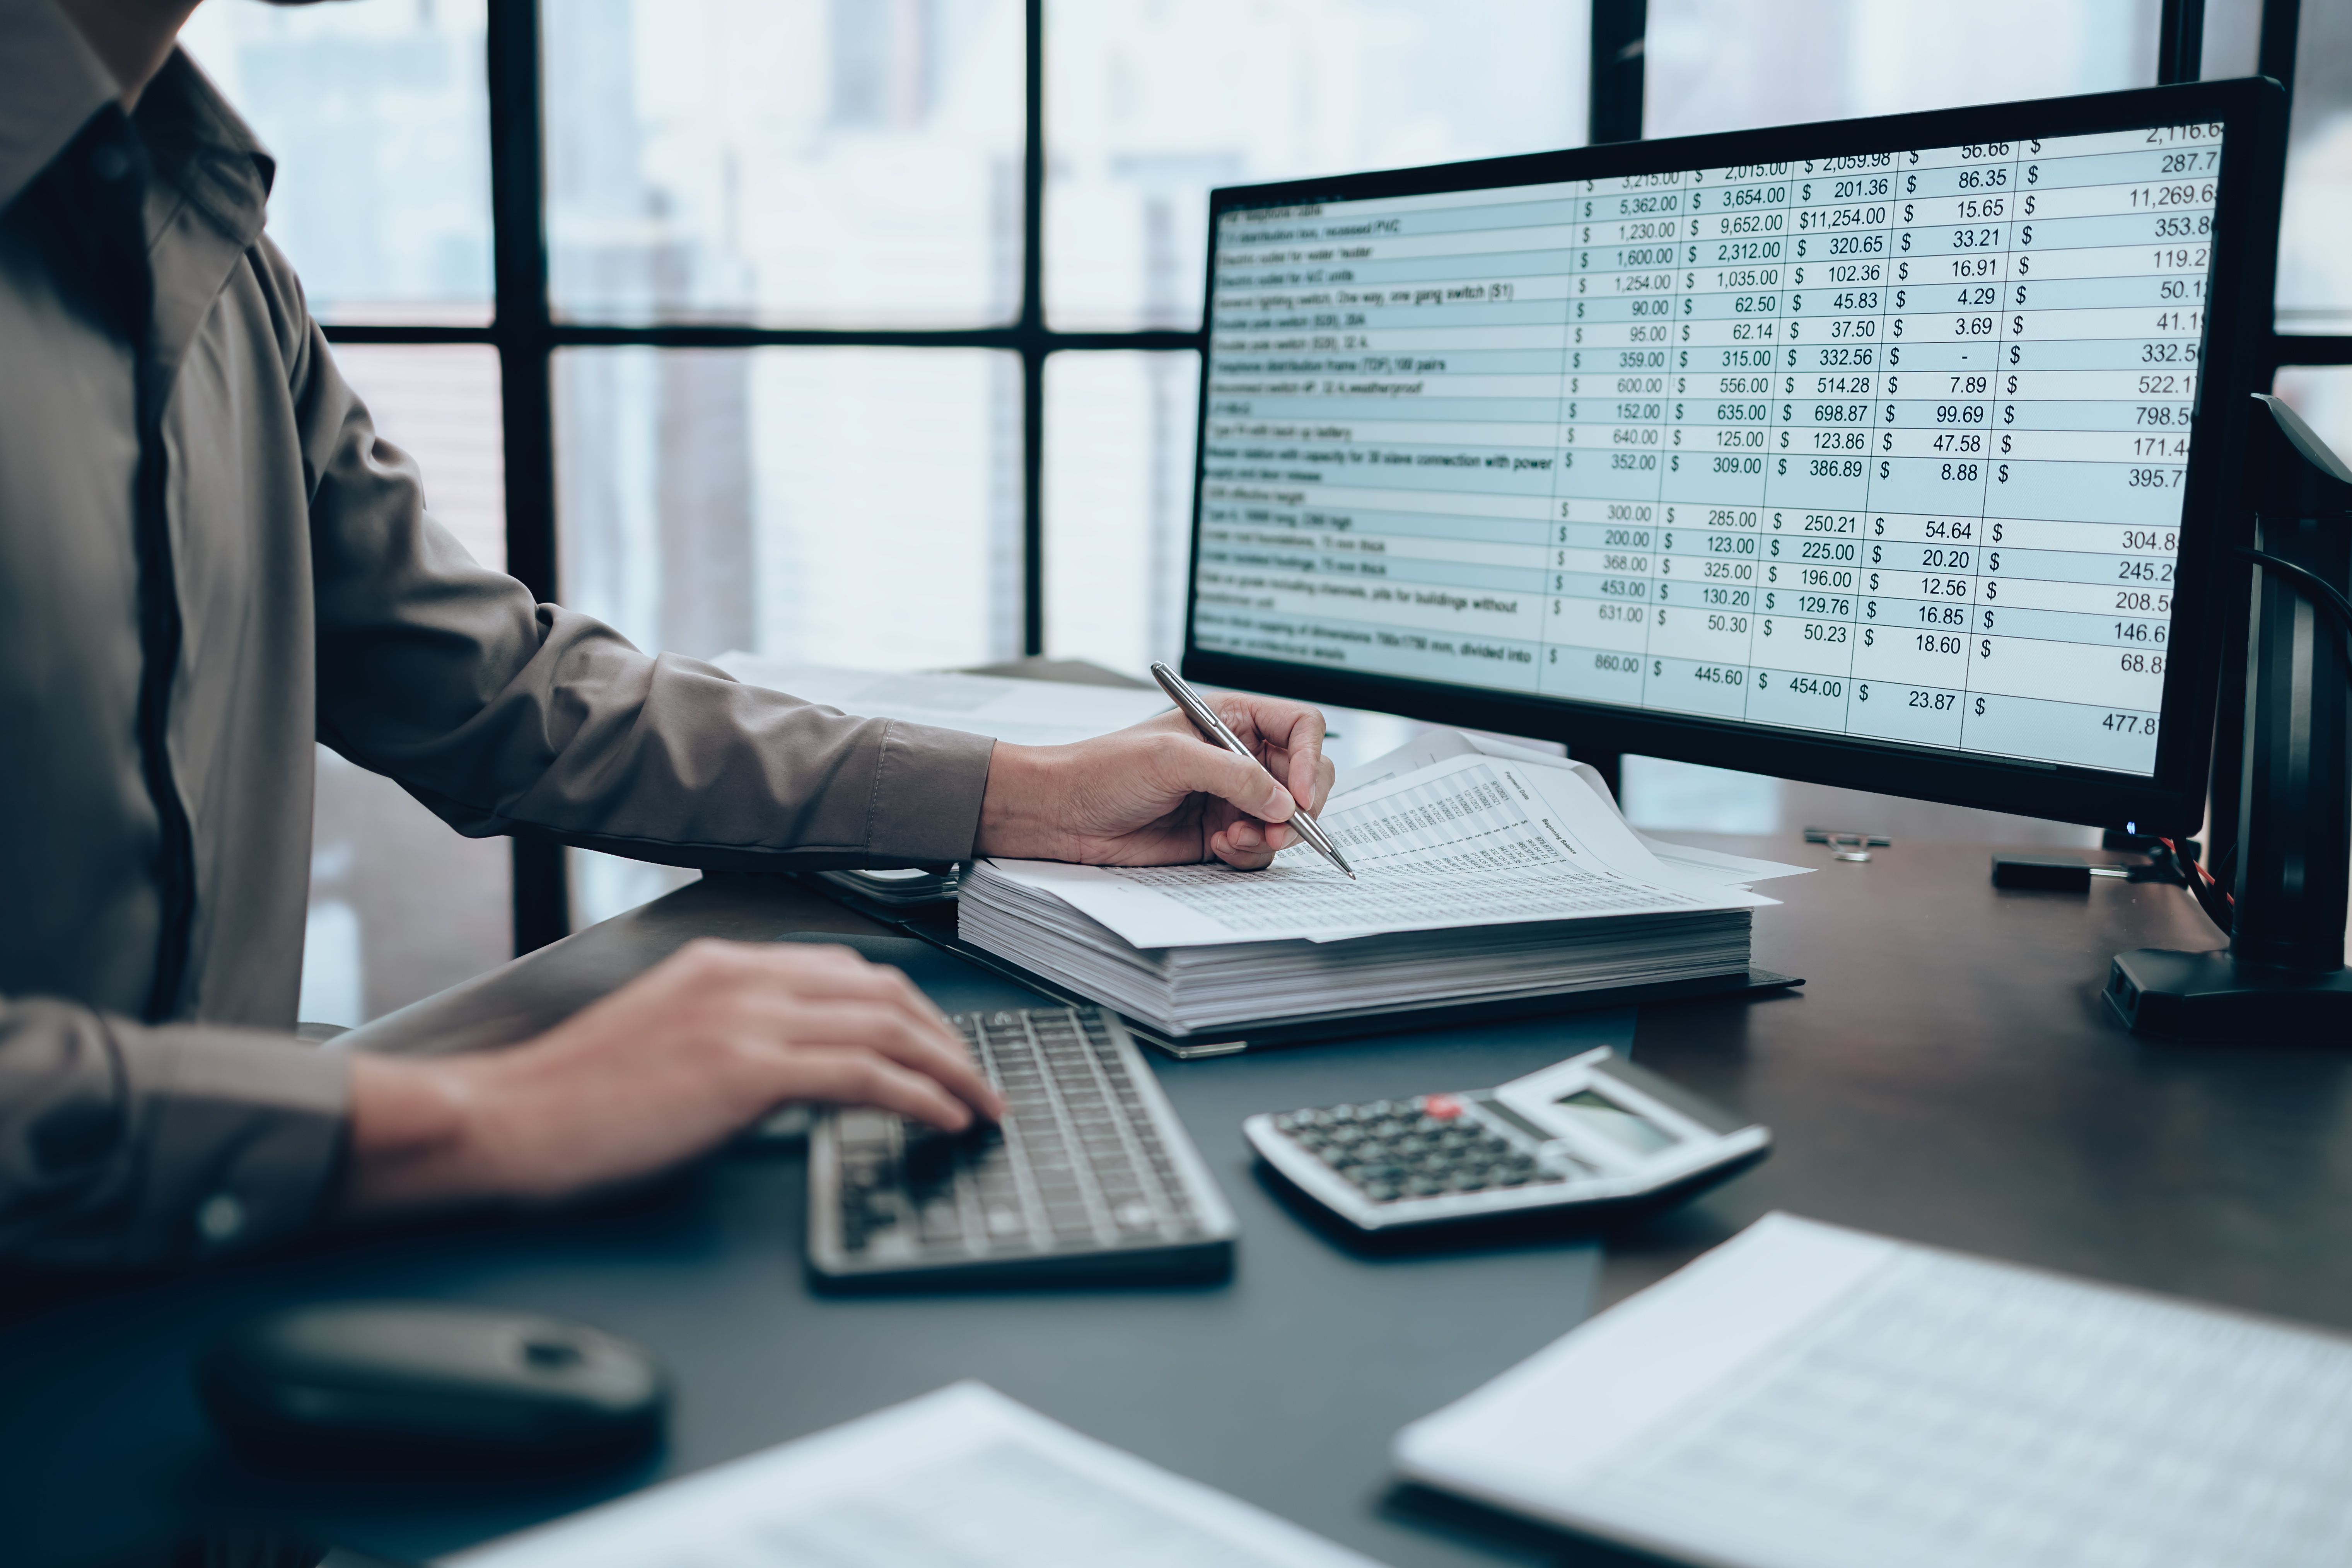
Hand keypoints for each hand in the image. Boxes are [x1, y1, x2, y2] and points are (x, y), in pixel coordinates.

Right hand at [339, 941, 1003, 1217]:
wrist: (510, 1120)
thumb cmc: (576, 1099)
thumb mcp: (668, 1039)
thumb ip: (733, 1033)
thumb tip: (796, 1066)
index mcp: (723, 962)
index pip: (848, 972)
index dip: (910, 1010)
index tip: (940, 1047)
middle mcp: (743, 976)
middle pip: (884, 992)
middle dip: (946, 1039)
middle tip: (979, 1081)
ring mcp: (746, 1019)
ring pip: (888, 1028)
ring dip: (949, 1071)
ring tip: (980, 1107)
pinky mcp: (746, 1071)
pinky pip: (865, 1075)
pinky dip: (919, 1097)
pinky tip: (944, 1121)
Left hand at [975, 692, 1333, 868]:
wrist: (1064, 814)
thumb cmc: (1104, 769)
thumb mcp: (1171, 759)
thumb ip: (1234, 776)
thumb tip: (1284, 803)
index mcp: (1232, 720)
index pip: (1300, 727)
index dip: (1311, 757)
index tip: (1300, 793)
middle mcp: (1237, 757)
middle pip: (1304, 778)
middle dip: (1299, 807)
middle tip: (1279, 829)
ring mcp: (1230, 798)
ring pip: (1286, 820)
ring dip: (1270, 835)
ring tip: (1232, 839)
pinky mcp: (1219, 834)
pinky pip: (1259, 848)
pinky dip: (1248, 853)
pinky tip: (1217, 847)